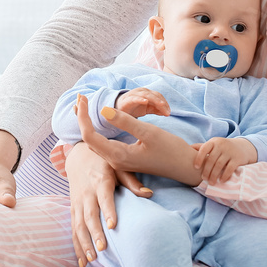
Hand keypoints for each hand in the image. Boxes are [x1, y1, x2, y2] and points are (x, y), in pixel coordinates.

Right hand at [64, 141, 151, 266]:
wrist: (79, 156)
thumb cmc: (103, 163)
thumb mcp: (118, 166)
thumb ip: (132, 181)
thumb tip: (149, 194)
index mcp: (100, 181)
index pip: (104, 198)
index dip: (108, 211)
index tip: (112, 226)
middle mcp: (87, 193)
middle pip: (89, 215)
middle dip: (95, 233)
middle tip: (102, 249)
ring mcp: (78, 202)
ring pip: (78, 225)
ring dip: (84, 243)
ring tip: (92, 259)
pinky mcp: (73, 209)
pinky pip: (73, 229)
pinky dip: (77, 246)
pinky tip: (82, 262)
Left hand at [75, 93, 201, 185]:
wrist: (186, 168)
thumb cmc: (171, 150)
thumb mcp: (149, 132)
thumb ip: (125, 121)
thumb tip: (103, 110)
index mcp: (118, 155)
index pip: (90, 135)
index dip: (83, 116)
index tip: (82, 98)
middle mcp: (116, 161)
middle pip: (89, 139)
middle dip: (82, 118)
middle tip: (80, 98)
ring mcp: (120, 161)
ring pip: (96, 142)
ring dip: (89, 124)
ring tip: (84, 106)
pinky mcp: (126, 158)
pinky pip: (105, 144)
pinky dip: (98, 130)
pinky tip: (98, 120)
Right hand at [114, 88, 170, 117]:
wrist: (119, 109)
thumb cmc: (134, 108)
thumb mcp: (147, 109)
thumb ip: (156, 110)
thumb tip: (166, 112)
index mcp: (148, 93)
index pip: (159, 96)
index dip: (165, 103)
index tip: (169, 112)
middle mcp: (142, 92)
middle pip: (154, 95)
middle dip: (162, 103)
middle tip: (167, 112)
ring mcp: (134, 94)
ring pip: (146, 95)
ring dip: (155, 100)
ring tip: (161, 105)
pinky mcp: (127, 100)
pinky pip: (134, 98)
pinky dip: (140, 99)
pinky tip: (145, 101)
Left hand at [191, 137, 257, 183]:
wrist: (243, 147)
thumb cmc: (223, 147)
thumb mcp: (213, 144)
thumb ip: (202, 146)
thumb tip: (188, 148)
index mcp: (213, 142)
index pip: (204, 149)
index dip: (199, 158)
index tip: (196, 167)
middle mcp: (221, 145)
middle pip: (211, 159)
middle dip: (206, 170)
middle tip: (203, 179)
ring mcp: (230, 152)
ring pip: (220, 165)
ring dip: (214, 175)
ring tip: (211, 182)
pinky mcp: (238, 159)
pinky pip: (230, 168)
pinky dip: (225, 175)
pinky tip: (221, 181)